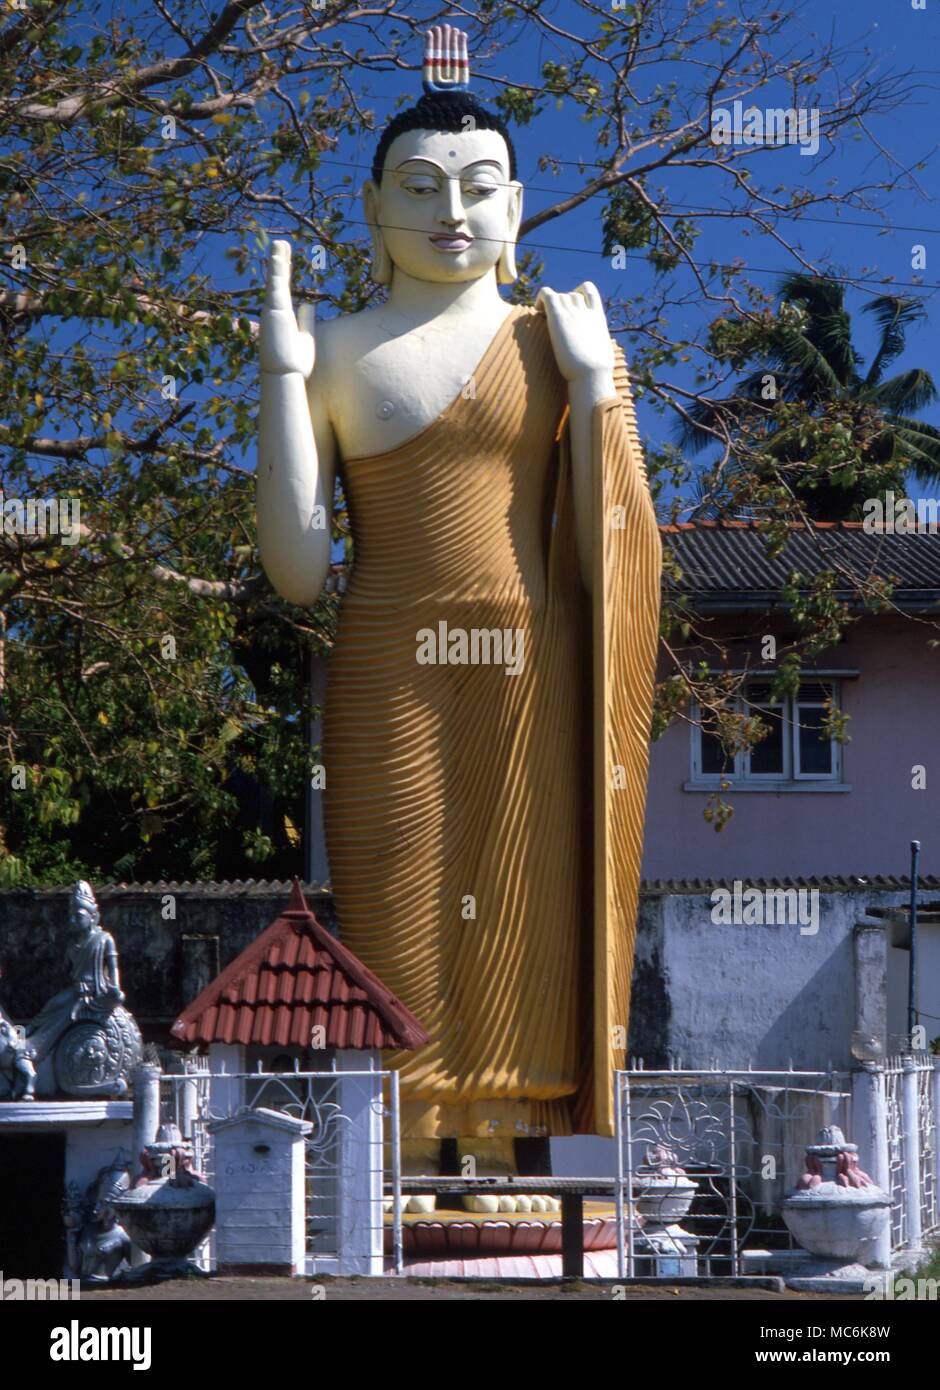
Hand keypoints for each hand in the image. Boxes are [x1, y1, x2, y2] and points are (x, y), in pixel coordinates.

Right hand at [259, 240, 315, 377]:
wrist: (285, 376)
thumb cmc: (295, 363)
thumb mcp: (305, 336)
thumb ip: (307, 319)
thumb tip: (310, 304)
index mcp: (283, 316)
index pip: (285, 290)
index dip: (286, 274)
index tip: (287, 260)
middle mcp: (275, 311)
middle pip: (279, 281)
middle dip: (281, 262)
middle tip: (283, 244)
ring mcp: (273, 309)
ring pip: (276, 279)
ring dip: (278, 260)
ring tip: (281, 242)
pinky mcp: (274, 309)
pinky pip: (276, 283)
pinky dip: (277, 266)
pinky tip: (279, 252)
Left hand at [537, 281, 614, 383]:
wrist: (592, 374)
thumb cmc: (597, 373)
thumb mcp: (602, 354)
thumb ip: (596, 348)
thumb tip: (598, 359)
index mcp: (598, 317)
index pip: (589, 291)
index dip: (578, 293)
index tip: (571, 308)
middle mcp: (585, 311)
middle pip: (571, 295)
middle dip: (562, 304)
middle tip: (552, 321)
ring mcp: (572, 312)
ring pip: (559, 296)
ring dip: (551, 304)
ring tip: (543, 318)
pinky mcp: (559, 317)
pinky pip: (547, 295)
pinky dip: (540, 298)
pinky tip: (537, 311)